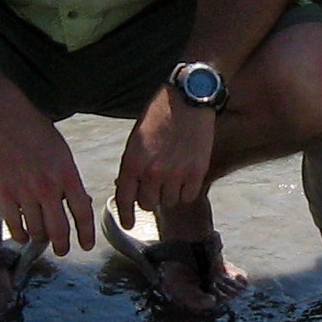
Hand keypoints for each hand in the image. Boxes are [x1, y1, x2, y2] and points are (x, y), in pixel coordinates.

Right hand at [0, 98, 96, 255]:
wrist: (3, 117)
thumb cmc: (35, 130)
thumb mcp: (62, 152)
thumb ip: (69, 179)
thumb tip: (79, 203)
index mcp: (67, 174)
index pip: (82, 213)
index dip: (86, 234)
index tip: (86, 245)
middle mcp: (48, 187)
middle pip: (59, 230)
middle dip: (63, 246)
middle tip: (63, 250)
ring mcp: (24, 192)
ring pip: (37, 231)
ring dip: (41, 240)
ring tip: (42, 240)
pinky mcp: (3, 193)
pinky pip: (14, 225)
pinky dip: (20, 235)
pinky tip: (23, 235)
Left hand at [113, 88, 216, 224]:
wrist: (189, 98)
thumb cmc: (160, 113)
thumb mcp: (137, 138)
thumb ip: (133, 164)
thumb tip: (132, 189)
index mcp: (132, 162)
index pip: (125, 199)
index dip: (126, 215)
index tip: (129, 223)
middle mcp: (152, 172)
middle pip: (148, 204)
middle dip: (150, 196)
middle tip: (157, 183)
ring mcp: (176, 174)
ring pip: (169, 201)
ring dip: (170, 192)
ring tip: (174, 172)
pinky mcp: (196, 172)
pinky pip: (188, 196)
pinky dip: (186, 190)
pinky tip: (186, 174)